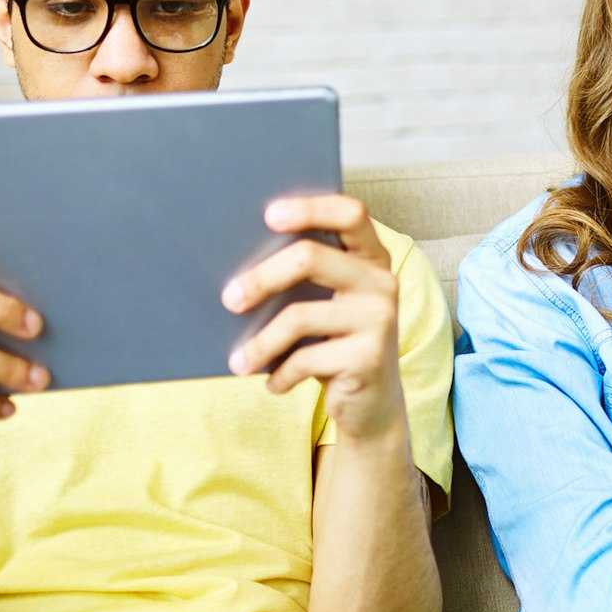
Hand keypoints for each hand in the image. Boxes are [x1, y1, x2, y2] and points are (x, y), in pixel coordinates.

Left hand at [224, 195, 407, 443]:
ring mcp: (380, 318)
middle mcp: (381, 281)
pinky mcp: (370, 358)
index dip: (310, 208)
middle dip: (261, 277)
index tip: (268, 216)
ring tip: (238, 361)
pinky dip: (280, 375)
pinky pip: (306, 359)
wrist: (373, 403)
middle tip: (229, 299)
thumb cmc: (334, 343)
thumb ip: (300, 281)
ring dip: (260, 342)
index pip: (350, 213)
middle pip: (309, 257)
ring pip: (299, 316)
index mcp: (370, 257)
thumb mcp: (323, 305)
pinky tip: (273, 383)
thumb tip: (234, 272)